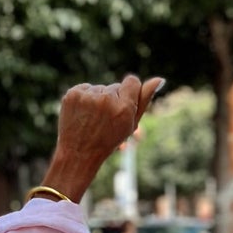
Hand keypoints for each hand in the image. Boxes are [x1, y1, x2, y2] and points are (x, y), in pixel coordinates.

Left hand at [41, 74, 165, 201]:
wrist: (78, 153)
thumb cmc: (108, 140)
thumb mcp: (130, 125)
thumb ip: (144, 100)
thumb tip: (159, 79)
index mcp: (123, 108)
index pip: (132, 81)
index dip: (129, 92)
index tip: (123, 105)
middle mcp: (106, 99)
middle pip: (115, 86)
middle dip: (113, 99)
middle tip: (105, 120)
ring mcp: (87, 96)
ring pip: (100, 88)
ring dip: (98, 99)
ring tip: (93, 119)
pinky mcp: (73, 94)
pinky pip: (86, 88)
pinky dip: (85, 98)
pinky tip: (83, 114)